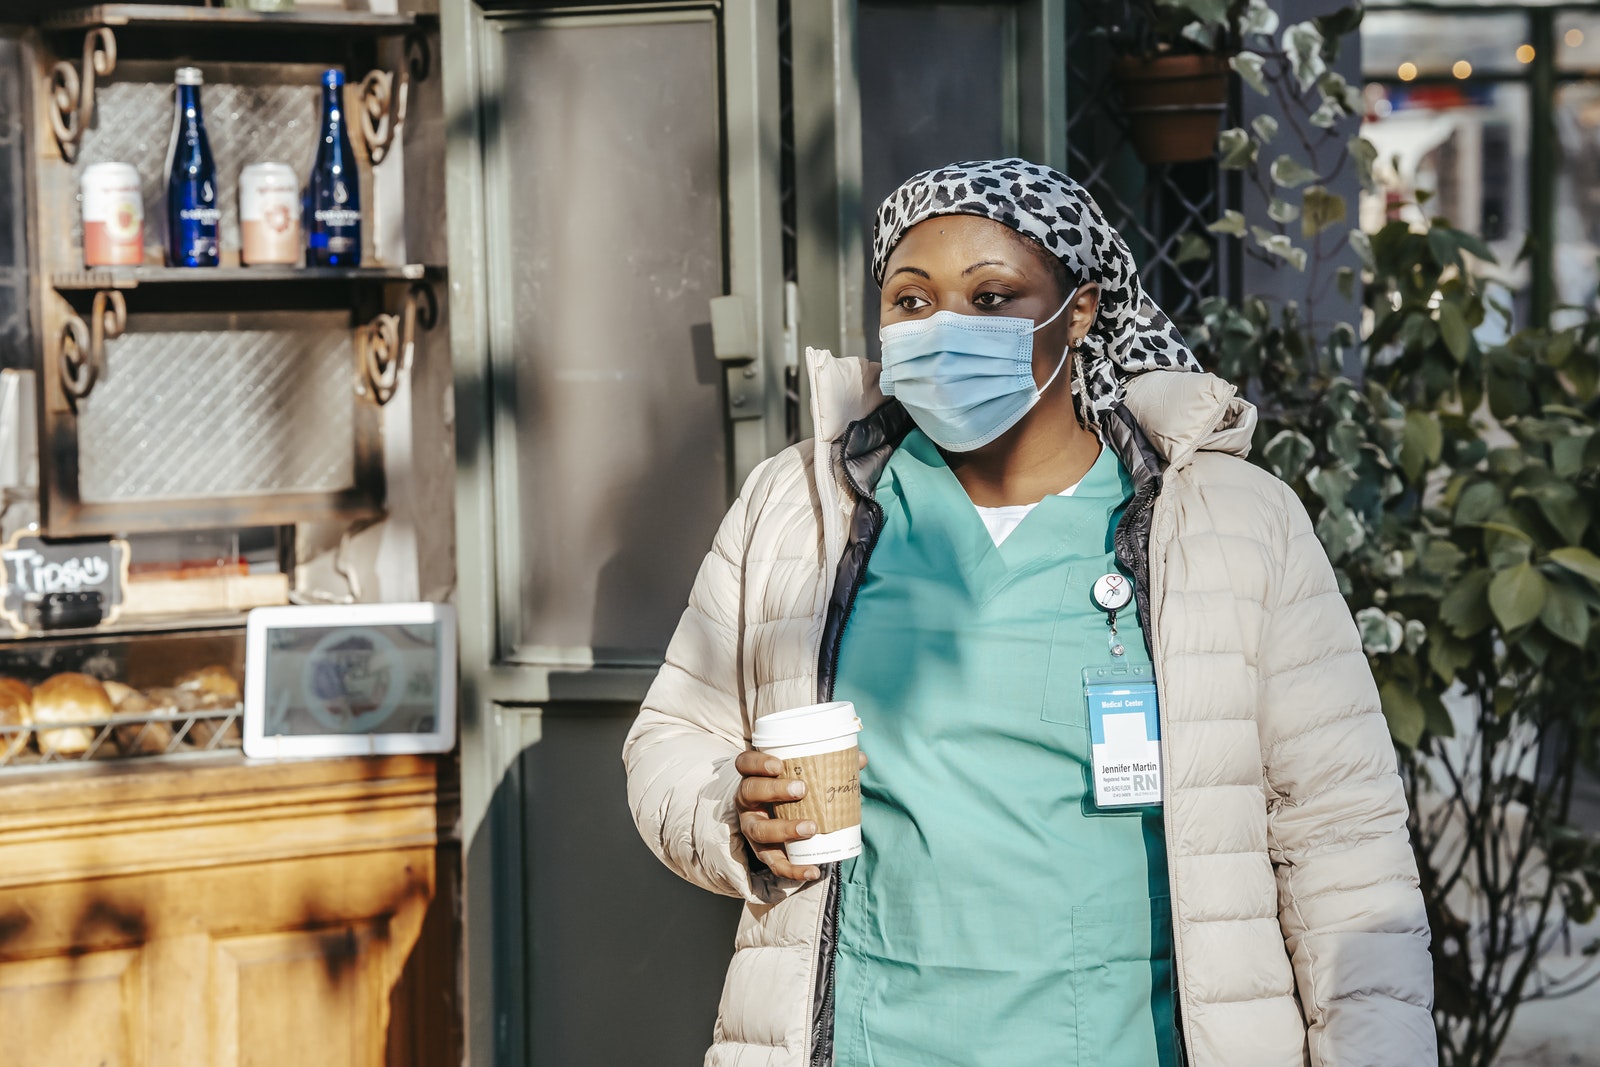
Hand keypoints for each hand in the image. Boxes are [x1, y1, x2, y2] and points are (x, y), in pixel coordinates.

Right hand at [734, 747, 867, 881]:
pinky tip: (813, 871)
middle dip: (774, 790)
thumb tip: (861, 759)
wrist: (772, 816)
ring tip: (810, 828)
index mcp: (754, 776)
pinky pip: (774, 863)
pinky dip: (793, 869)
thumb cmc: (789, 788)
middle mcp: (747, 801)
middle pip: (750, 792)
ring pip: (759, 830)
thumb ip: (827, 766)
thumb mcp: (799, 774)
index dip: (758, 763)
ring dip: (784, 829)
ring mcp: (752, 827)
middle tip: (802, 789)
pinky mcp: (763, 851)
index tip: (779, 764)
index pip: (745, 763)